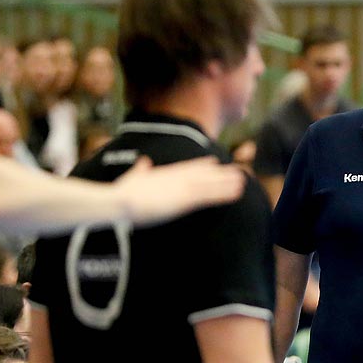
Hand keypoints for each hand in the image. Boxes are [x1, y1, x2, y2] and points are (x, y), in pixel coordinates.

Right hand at [114, 156, 246, 225]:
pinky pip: (210, 195)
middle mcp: (176, 177)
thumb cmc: (121, 193)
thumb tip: (144, 162)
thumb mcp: (133, 178)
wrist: (120, 201)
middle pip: (203, 174)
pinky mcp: (185, 199)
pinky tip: (237, 193)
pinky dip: (225, 193)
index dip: (201, 165)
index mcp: (165, 173)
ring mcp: (182, 187)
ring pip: (210, 183)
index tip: (213, 162)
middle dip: (219, 173)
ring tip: (243, 180)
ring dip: (227, 181)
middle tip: (236, 170)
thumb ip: (141, 170)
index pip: (187, 168)